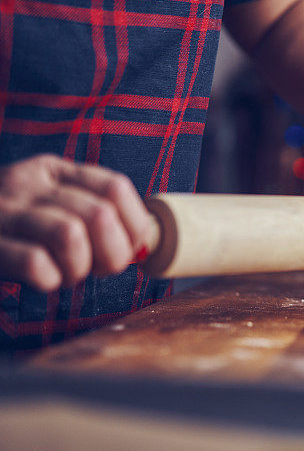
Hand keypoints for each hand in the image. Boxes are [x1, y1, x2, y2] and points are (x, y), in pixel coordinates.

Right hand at [0, 154, 150, 291]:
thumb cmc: (8, 230)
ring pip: (71, 234)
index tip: (127, 248)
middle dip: (110, 254)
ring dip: (79, 267)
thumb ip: (90, 213)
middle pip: (100, 214)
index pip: (115, 187)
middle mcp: (26, 183)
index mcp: (52, 170)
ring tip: (66, 273)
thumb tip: (142, 243)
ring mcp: (2, 211)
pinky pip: (37, 263)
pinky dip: (50, 279)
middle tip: (92, 268)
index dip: (134, 224)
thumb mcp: (46, 205)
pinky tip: (41, 279)